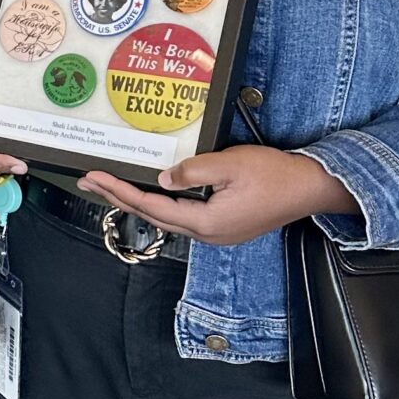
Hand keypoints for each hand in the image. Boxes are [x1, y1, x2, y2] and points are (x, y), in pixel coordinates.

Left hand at [80, 144, 354, 247]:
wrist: (311, 189)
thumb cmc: (275, 175)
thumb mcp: (230, 164)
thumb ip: (193, 171)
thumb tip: (162, 177)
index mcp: (205, 222)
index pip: (150, 206)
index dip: (119, 190)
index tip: (94, 176)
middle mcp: (206, 234)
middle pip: (151, 215)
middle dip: (117, 197)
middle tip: (87, 181)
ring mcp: (215, 233)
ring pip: (165, 217)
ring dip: (135, 201)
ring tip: (109, 187)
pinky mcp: (223, 225)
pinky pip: (181, 216)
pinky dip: (158, 204)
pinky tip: (149, 193)